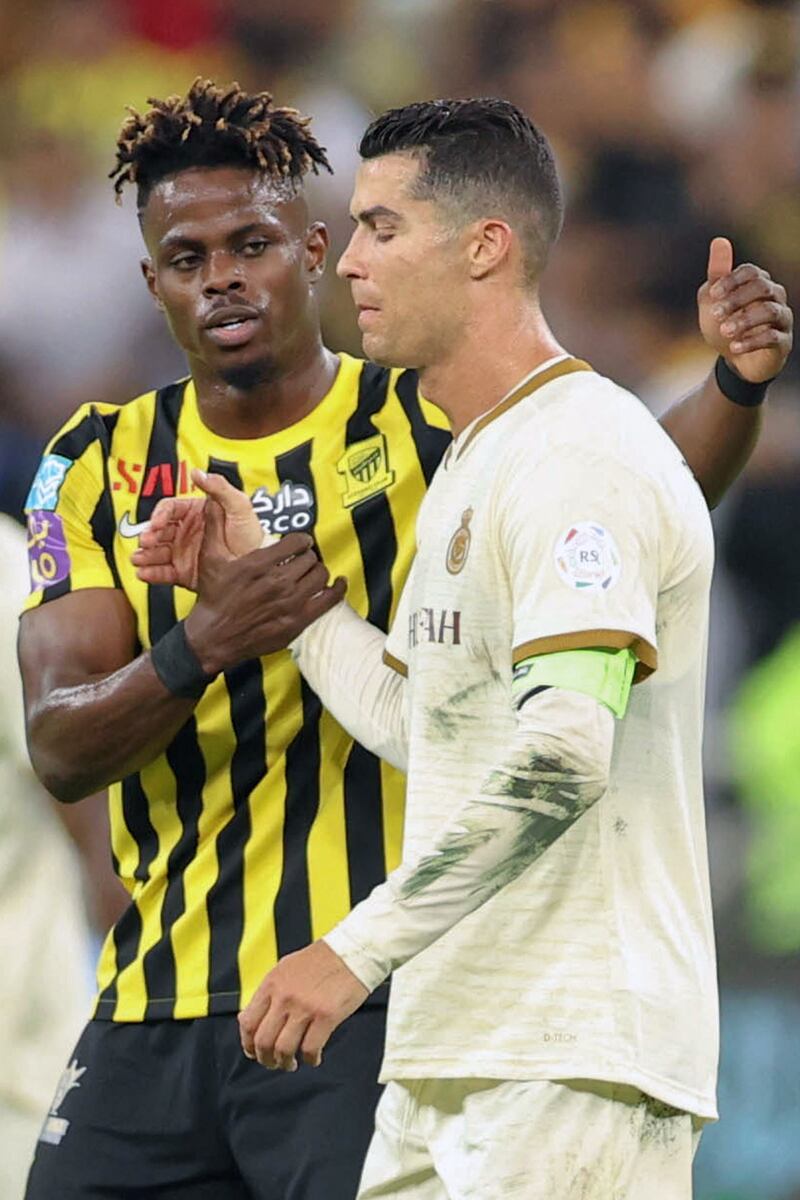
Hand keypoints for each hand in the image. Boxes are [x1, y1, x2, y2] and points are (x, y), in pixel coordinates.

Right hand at [132, 470, 263, 590]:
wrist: (259, 566)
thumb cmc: (251, 534)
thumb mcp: (240, 506)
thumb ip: (219, 487)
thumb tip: (197, 472)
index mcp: (196, 512)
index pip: (169, 509)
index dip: (159, 515)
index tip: (156, 523)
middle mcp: (186, 531)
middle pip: (159, 531)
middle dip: (148, 536)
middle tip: (145, 542)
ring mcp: (184, 552)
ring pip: (158, 552)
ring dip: (145, 555)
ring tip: (138, 560)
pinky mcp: (184, 572)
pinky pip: (164, 572)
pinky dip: (152, 574)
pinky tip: (144, 573)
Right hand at [183, 512, 346, 673]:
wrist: (214, 636)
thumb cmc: (213, 599)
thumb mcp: (210, 558)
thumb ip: (214, 526)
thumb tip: (212, 501)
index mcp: (260, 564)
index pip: (297, 541)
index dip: (301, 540)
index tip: (299, 544)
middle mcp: (278, 582)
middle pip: (310, 558)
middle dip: (306, 557)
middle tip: (300, 561)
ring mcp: (290, 602)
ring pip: (320, 575)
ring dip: (317, 571)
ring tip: (311, 573)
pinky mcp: (298, 621)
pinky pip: (329, 600)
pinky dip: (338, 589)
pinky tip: (339, 584)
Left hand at [238, 941, 368, 1070]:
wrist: (353, 951)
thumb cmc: (323, 959)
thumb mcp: (286, 968)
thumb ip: (270, 992)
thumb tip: (252, 1017)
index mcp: (272, 983)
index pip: (248, 1022)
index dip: (248, 1044)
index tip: (253, 1052)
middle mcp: (285, 996)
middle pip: (263, 1041)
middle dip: (265, 1059)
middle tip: (273, 1063)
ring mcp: (305, 1007)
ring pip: (283, 1049)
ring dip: (285, 1063)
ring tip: (292, 1063)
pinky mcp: (326, 1016)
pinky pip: (310, 1049)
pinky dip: (310, 1059)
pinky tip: (313, 1057)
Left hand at [698, 237, 792, 382]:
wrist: (734, 359)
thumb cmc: (725, 324)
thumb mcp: (713, 301)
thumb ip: (717, 274)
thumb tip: (719, 240)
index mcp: (758, 283)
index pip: (751, 272)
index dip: (731, 281)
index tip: (713, 295)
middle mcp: (775, 297)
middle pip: (762, 288)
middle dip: (737, 299)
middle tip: (716, 314)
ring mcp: (781, 318)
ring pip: (771, 311)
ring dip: (745, 321)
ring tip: (725, 332)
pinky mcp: (783, 341)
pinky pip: (773, 337)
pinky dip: (752, 341)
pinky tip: (734, 347)